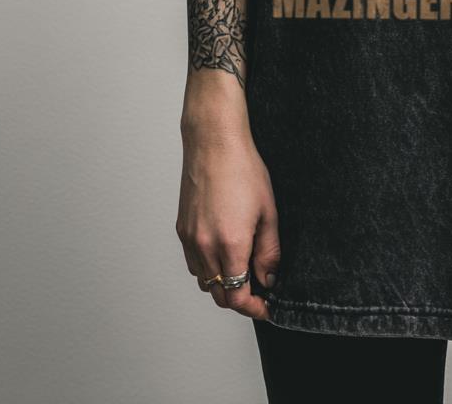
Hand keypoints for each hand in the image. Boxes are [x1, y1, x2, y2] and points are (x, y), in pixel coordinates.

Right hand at [176, 125, 280, 320]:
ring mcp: (190, 239)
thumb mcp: (268, 211)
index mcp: (230, 244)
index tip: (265, 307)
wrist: (214, 143)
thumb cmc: (243, 170)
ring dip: (222, 284)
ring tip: (242, 270)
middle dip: (239, 299)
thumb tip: (269, 278)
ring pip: (204, 281)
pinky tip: (223, 253)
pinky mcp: (181, 230)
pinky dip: (208, 268)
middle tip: (258, 292)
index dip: (253, 308)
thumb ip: (269, 251)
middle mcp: (205, 246)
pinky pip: (193, 263)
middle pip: (219, 295)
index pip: (237, 296)